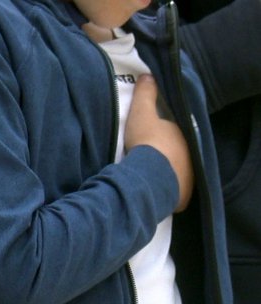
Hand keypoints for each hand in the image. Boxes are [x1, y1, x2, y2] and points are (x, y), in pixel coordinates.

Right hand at [124, 74, 192, 212]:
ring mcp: (189, 178)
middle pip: (179, 155)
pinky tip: (155, 191)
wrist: (150, 176)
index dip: (166, 135)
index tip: (155, 138)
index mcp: (185, 136)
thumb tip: (148, 76)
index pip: (178, 134)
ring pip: (178, 174)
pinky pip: (174, 193)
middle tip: (150, 158)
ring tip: (149, 177)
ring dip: (166, 174)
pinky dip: (166, 192)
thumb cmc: (148, 142)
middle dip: (167, 156)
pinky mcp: (183, 197)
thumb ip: (146, 94)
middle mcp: (192, 157)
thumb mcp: (142, 114)